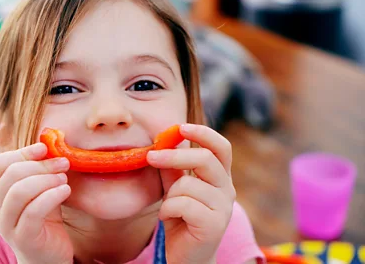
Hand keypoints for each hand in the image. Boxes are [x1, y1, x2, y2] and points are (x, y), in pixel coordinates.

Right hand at [0, 143, 73, 263]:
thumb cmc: (43, 218)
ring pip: (20, 191)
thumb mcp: (39, 190)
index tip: (45, 148)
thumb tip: (50, 143)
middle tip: (63, 163)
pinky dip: (52, 195)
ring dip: (46, 179)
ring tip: (64, 179)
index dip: (22, 152)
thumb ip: (38, 170)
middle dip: (41, 165)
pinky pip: (33, 210)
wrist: (47, 255)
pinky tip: (66, 191)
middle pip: (12, 174)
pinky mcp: (22, 237)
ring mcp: (5, 224)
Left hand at [147, 124, 235, 263]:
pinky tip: (168, 219)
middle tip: (150, 156)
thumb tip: (162, 141)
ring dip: (169, 195)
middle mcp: (227, 190)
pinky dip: (167, 210)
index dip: (203, 133)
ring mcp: (223, 208)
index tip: (180, 127)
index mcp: (220, 177)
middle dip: (174, 156)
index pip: (221, 147)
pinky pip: (182, 204)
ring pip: (188, 184)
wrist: (185, 256)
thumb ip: (172, 168)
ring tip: (168, 209)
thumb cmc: (180, 220)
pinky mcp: (214, 224)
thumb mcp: (174, 189)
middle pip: (205, 159)